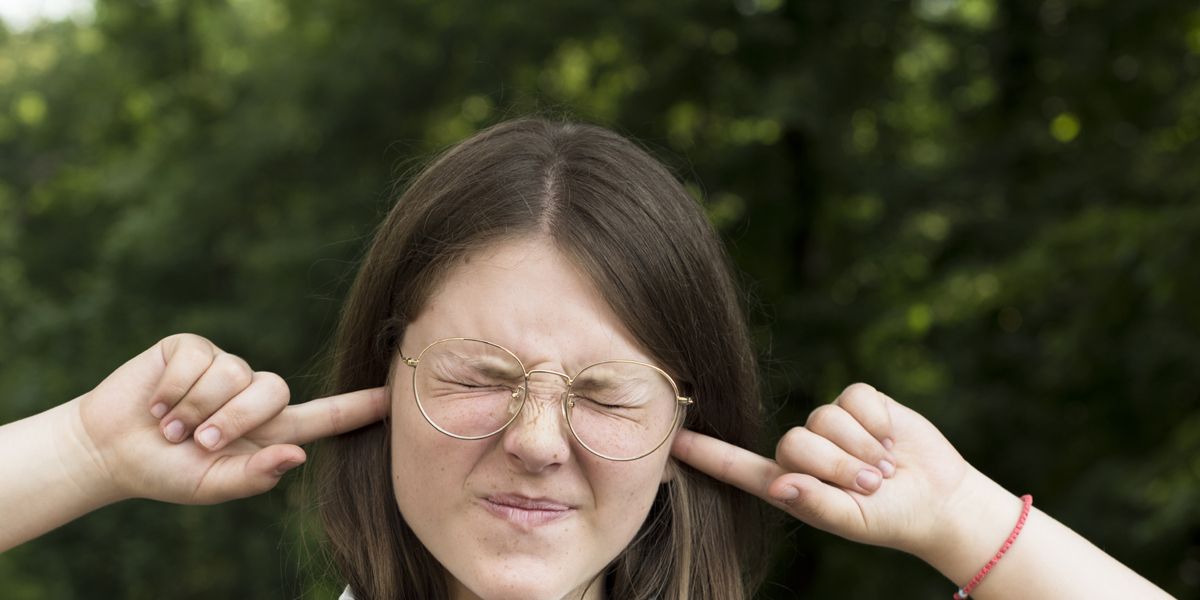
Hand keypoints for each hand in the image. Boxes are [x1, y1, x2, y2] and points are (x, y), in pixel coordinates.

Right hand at [70, 333, 387, 504]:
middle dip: (233, 420)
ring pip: (233, 374)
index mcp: (269, 430)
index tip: (394, 398)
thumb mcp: (211, 484)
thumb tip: (297, 454)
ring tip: (170, 424)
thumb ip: (253, 475)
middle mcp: (252, 393)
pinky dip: (173, 388)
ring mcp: (225, 366)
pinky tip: (157, 402)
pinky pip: (198, 359)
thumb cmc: (166, 472)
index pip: (322, 417)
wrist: (109, 449)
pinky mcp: (192, 347)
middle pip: (274, 392)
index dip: (357, 408)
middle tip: (198, 440)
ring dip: (195, 406)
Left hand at [671, 383, 974, 555]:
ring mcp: (829, 423)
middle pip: (794, 441)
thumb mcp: (853, 521)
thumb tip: (779, 485)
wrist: (940, 499)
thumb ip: (816, 504)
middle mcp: (803, 451)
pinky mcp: (858, 401)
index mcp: (790, 484)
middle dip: (838, 465)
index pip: (739, 466)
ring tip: (884, 467)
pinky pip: (854, 399)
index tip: (673, 441)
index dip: (707, 453)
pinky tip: (891, 439)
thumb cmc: (891, 519)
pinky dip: (877, 422)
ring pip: (825, 418)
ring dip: (862, 447)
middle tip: (871, 483)